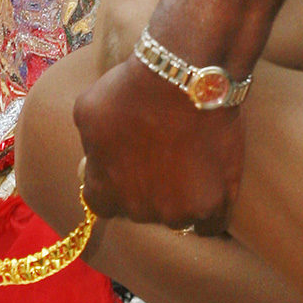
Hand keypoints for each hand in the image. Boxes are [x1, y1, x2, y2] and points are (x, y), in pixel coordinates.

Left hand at [72, 54, 243, 234]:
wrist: (185, 77)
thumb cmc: (134, 88)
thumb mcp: (89, 111)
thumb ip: (91, 145)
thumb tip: (97, 159)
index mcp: (104, 189)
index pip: (102, 204)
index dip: (114, 185)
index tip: (127, 167)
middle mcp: (137, 209)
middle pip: (141, 210)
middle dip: (148, 189)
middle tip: (162, 155)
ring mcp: (176, 211)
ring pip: (176, 217)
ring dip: (180, 198)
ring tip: (191, 163)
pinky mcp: (211, 204)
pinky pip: (211, 225)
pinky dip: (212, 213)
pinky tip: (213, 191)